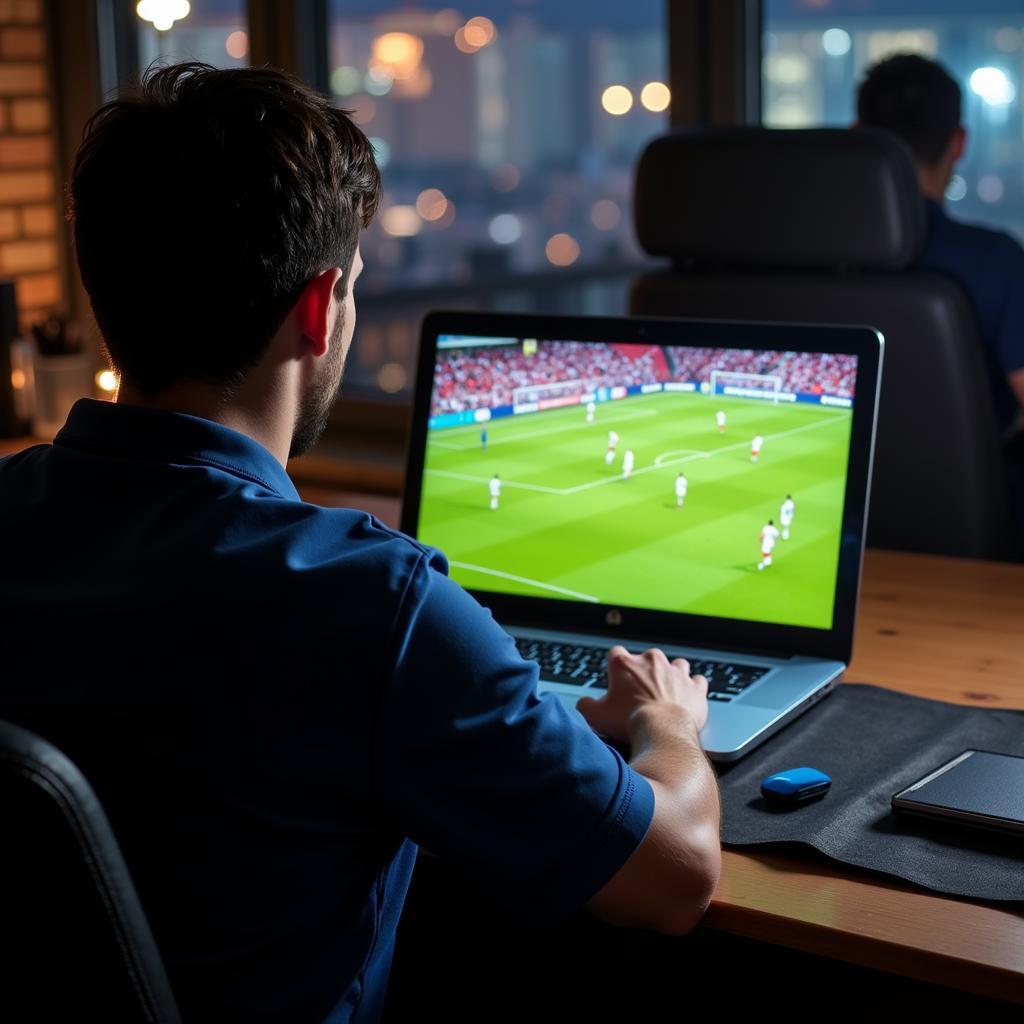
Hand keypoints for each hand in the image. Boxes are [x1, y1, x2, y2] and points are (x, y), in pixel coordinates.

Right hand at [577, 645, 707, 745]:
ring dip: (671, 676)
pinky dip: (693, 689)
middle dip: (644, 673)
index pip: (615, 654)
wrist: (662, 732)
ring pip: (675, 665)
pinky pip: (697, 681)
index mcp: (625, 664)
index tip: (616, 681)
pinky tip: (688, 698)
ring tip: (666, 693)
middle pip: (647, 658)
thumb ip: (585, 706)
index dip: (615, 668)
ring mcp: (676, 672)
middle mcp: (652, 661)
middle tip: (640, 694)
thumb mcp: (595, 716)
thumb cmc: (628, 722)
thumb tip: (584, 704)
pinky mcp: (695, 687)